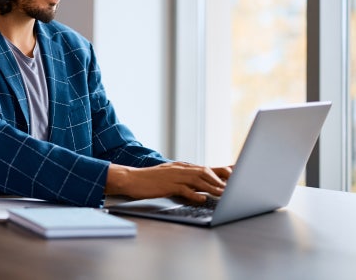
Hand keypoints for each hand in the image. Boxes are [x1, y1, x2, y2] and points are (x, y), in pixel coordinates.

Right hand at [105, 162, 232, 203]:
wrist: (130, 178)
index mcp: (180, 166)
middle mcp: (179, 169)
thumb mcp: (168, 176)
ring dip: (212, 187)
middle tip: (234, 186)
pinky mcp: (167, 185)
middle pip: (204, 171)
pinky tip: (202, 198)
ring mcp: (173, 176)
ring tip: (224, 194)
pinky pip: (184, 189)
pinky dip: (194, 194)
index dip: (220, 171)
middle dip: (220, 178)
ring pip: (197, 179)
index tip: (234, 175)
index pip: (204, 168)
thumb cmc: (149, 180)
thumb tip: (198, 187)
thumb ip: (183, 179)